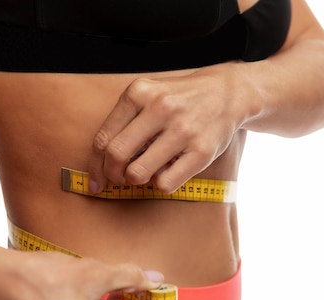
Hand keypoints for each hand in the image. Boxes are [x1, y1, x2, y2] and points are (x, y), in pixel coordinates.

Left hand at [88, 66, 243, 193]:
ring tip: (145, 171)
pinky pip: (165, 183)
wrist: (227, 93)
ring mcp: (183, 130)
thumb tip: (100, 165)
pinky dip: (161, 183)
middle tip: (118, 179)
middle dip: (112, 175)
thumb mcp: (148, 95)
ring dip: (136, 179)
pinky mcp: (201, 151)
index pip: (104, 138)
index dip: (96, 165)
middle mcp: (160, 108)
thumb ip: (123, 122)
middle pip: (117, 156)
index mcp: (140, 92)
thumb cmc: (178, 99)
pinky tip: (167, 171)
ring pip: (138, 173)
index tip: (97, 180)